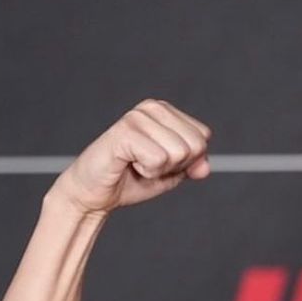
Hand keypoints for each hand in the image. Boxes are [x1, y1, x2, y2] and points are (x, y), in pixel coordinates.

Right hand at [49, 99, 212, 216]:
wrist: (96, 193)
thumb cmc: (131, 178)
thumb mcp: (172, 173)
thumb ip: (192, 166)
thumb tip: (205, 167)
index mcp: (165, 112)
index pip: (203, 136)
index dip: (187, 160)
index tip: (160, 162)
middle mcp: (152, 108)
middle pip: (195, 145)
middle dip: (176, 165)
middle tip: (148, 165)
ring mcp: (137, 117)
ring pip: (179, 153)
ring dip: (160, 169)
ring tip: (138, 164)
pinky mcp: (125, 131)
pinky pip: (160, 159)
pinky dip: (148, 171)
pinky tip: (129, 164)